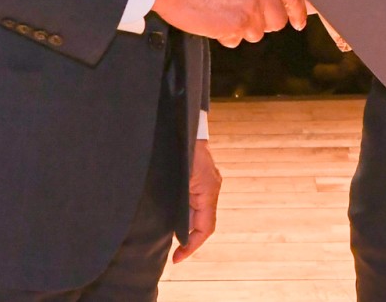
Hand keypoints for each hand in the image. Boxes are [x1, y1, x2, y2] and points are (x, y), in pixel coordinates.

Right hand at [153, 0, 307, 46]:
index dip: (297, 11)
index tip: (299, 21)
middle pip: (277, 20)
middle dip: (263, 21)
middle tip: (243, 14)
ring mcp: (249, 8)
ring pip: (256, 32)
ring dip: (241, 27)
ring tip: (221, 10)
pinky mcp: (234, 26)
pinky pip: (236, 40)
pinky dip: (225, 35)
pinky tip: (212, 18)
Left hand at [172, 139, 220, 262]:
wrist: (186, 126)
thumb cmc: (181, 150)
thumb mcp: (178, 179)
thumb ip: (179, 203)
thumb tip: (174, 228)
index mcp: (208, 192)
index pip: (205, 228)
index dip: (192, 246)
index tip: (177, 258)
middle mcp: (212, 190)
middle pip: (203, 224)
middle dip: (189, 240)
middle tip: (174, 254)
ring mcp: (209, 186)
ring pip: (200, 215)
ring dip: (187, 228)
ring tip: (172, 241)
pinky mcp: (203, 181)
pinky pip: (198, 205)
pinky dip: (188, 216)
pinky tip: (175, 220)